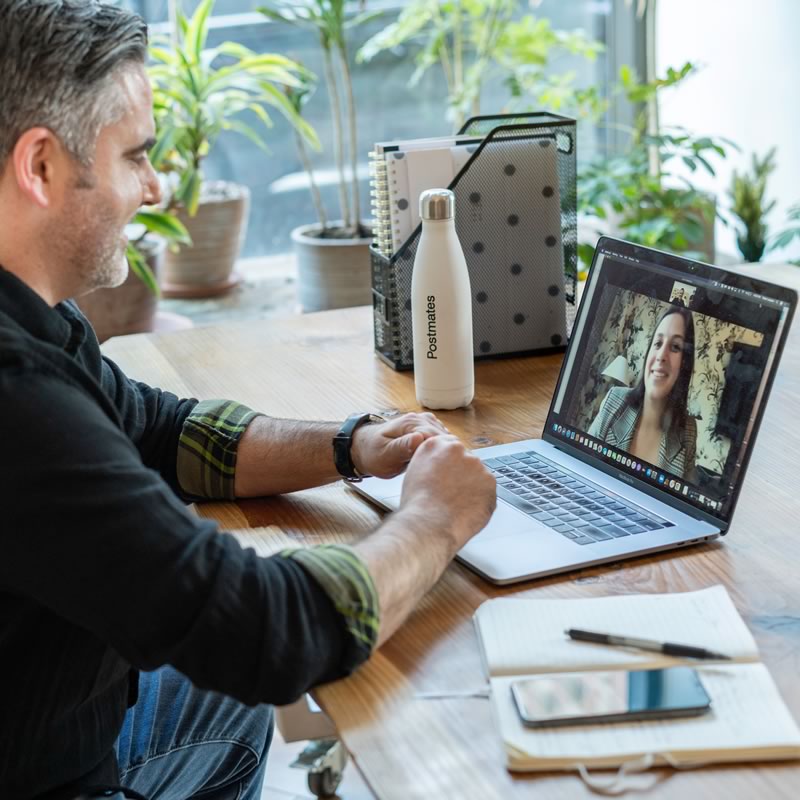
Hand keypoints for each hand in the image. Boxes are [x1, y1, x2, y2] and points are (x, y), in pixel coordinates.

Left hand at [351, 412, 448, 478]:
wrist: (364, 449)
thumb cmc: (373, 454)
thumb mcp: (385, 455)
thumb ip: (402, 447)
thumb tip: (419, 438)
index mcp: (410, 423)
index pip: (437, 437)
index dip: (442, 454)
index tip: (443, 469)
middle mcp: (419, 419)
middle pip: (444, 437)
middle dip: (446, 453)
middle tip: (444, 473)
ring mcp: (423, 423)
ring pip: (445, 438)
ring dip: (446, 451)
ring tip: (443, 469)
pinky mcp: (425, 429)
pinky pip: (441, 439)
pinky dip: (442, 449)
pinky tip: (439, 461)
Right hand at [399, 435, 496, 549]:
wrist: (429, 523)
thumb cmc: (417, 505)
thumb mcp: (414, 472)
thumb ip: (430, 462)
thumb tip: (440, 466)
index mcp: (436, 445)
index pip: (450, 447)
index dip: (450, 464)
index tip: (450, 474)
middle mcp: (458, 450)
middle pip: (466, 460)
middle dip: (462, 475)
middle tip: (452, 493)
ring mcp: (476, 465)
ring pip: (478, 476)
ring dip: (472, 487)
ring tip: (457, 505)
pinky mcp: (490, 482)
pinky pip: (487, 491)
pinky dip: (481, 500)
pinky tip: (466, 510)